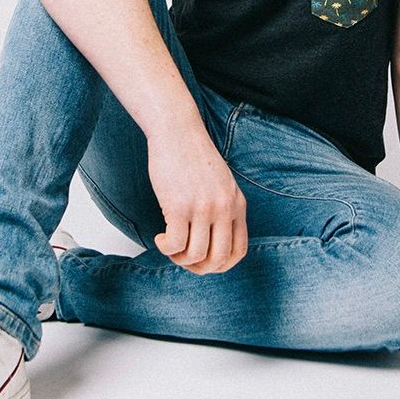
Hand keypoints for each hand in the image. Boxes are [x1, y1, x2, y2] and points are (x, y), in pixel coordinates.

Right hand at [147, 126, 247, 274]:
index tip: (203, 261)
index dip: (220, 265)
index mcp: (237, 204)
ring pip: (196, 255)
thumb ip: (222, 208)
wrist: (177, 130)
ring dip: (179, 258)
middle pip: (219, 259)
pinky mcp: (179, 206)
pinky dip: (166, 248)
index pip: (239, 251)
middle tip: (183, 258)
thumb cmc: (193, 155)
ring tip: (169, 245)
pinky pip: (175, 244)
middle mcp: (224, 208)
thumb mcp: (220, 183)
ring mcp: (203, 208)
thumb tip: (211, 241)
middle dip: (200, 268)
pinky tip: (160, 237)